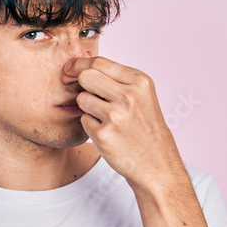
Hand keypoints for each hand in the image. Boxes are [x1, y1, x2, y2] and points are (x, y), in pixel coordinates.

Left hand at [61, 53, 184, 189]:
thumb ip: (116, 79)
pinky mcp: (104, 134)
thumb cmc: (146, 129)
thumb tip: (81, 65)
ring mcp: (115, 115)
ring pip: (82, 99)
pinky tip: (108, 133)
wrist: (157, 164)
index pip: (99, 62)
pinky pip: (84, 120)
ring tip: (106, 118)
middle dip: (81, 84)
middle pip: (86, 76)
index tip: (70, 68)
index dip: (79, 64)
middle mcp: (129, 95)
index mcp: (139, 81)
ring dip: (88, 108)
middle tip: (88, 95)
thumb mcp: (142, 96)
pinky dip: (91, 126)